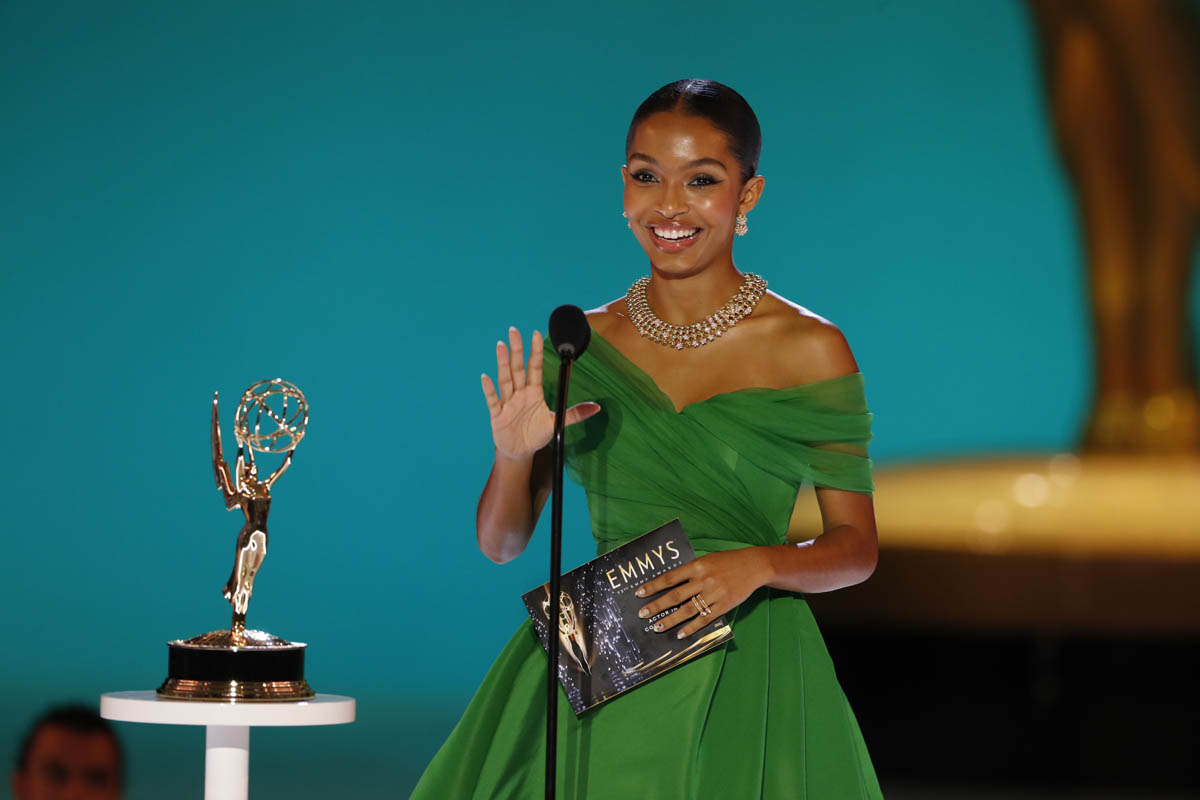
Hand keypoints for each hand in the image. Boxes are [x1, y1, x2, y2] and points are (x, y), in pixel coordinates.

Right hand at [480, 327, 600, 459]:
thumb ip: (575, 414)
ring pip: (505, 380)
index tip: (536, 334)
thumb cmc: (536, 435)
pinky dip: (489, 389)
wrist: (520, 452)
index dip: (535, 352)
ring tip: (501, 345)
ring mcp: (508, 402)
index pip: (535, 368)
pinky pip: (493, 400)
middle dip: (516, 350)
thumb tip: (597, 408)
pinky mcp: (497, 415)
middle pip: (518, 368)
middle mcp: (520, 394)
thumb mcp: (556, 423)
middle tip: (514, 330)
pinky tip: (486, 377)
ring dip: (503, 363)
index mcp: (534, 392)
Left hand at [634, 547, 772, 638]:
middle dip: (657, 606)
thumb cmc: (727, 562)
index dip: (653, 586)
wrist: (754, 566)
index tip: (639, 593)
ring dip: (670, 620)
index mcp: (697, 566)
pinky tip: (680, 634)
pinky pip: (704, 619)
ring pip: (688, 610)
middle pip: (675, 595)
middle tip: (643, 614)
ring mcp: (714, 594)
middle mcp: (704, 580)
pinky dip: (691, 628)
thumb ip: (690, 572)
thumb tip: (670, 584)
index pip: (670, 577)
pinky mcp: (724, 605)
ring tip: (657, 627)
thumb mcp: (707, 560)